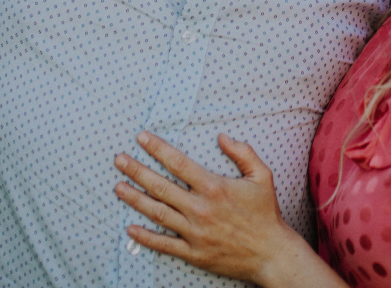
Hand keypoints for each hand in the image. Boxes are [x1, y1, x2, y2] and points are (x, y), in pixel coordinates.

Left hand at [114, 132, 304, 284]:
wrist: (271, 254)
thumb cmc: (266, 214)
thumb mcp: (262, 176)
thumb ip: (243, 152)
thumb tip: (222, 136)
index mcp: (214, 187)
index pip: (178, 163)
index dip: (157, 148)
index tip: (141, 138)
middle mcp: (200, 208)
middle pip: (160, 186)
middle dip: (137, 170)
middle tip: (119, 160)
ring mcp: (195, 232)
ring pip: (157, 212)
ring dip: (135, 199)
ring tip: (118, 187)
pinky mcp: (194, 253)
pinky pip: (164, 243)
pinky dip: (145, 237)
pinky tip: (130, 228)